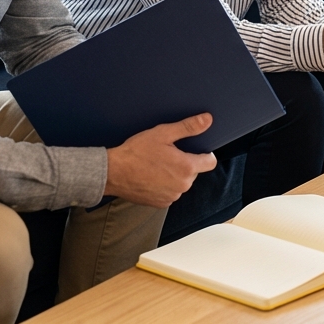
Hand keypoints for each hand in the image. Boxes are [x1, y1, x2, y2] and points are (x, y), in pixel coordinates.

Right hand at [104, 113, 218, 207]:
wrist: (113, 173)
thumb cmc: (136, 152)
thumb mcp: (163, 134)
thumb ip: (188, 127)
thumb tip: (207, 120)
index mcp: (186, 167)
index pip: (210, 162)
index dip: (204, 154)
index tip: (194, 150)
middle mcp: (182, 185)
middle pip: (194, 172)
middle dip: (185, 163)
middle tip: (167, 155)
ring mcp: (172, 196)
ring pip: (181, 183)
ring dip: (174, 175)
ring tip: (157, 166)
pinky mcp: (160, 203)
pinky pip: (170, 193)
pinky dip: (164, 186)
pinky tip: (151, 177)